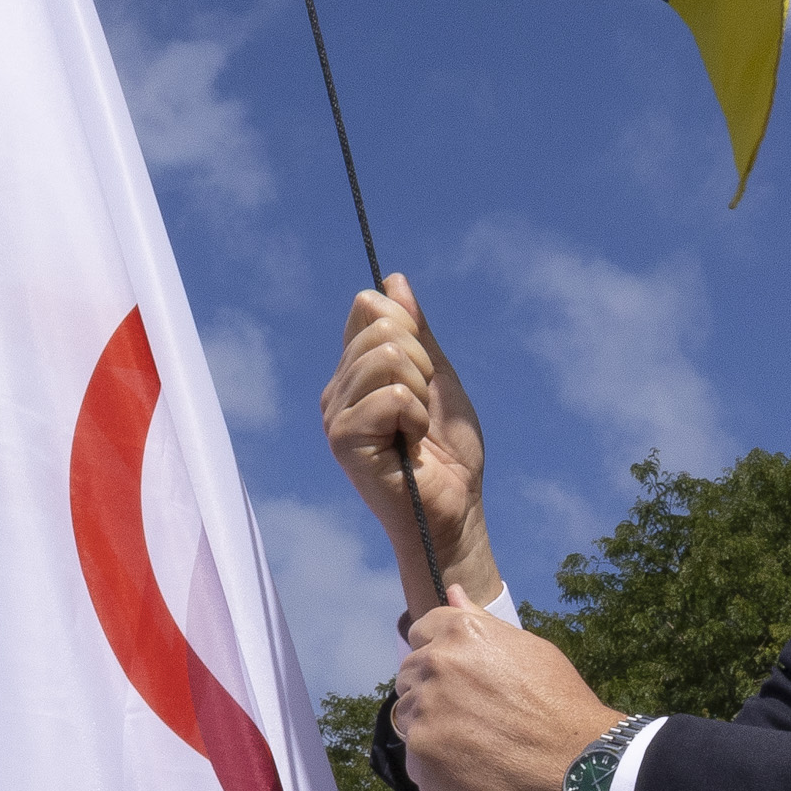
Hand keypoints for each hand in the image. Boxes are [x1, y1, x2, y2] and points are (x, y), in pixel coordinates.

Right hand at [318, 277, 497, 615]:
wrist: (455, 509)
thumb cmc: (449, 453)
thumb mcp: (440, 378)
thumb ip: (418, 332)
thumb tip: (394, 281)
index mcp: (356, 371)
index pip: (368, 306)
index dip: (407, 326)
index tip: (423, 369)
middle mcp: (338, 389)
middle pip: (379, 325)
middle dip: (420, 361)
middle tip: (422, 408)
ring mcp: (336, 413)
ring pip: (385, 355)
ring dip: (420, 392)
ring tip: (416, 428)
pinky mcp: (343, 439)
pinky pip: (392, 395)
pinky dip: (416, 417)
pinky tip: (410, 445)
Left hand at [386, 595, 634, 790]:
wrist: (576, 765)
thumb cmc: (559, 703)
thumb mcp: (528, 648)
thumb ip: (480, 621)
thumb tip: (454, 592)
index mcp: (459, 633)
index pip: (420, 633)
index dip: (439, 654)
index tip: (460, 677)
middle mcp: (435, 665)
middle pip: (409, 675)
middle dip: (432, 691)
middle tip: (474, 715)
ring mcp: (424, 712)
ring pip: (409, 718)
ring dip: (433, 729)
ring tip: (477, 745)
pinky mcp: (420, 757)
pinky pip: (416, 758)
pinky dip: (437, 767)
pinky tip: (473, 771)